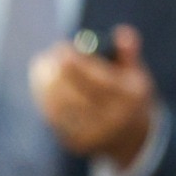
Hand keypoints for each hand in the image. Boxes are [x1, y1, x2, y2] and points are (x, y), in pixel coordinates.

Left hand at [29, 24, 154, 168]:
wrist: (130, 138)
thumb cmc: (128, 96)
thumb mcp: (135, 74)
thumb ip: (127, 53)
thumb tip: (121, 32)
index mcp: (129, 98)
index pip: (96, 79)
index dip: (75, 63)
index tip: (61, 47)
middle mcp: (113, 118)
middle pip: (74, 94)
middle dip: (55, 73)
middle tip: (45, 57)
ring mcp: (94, 134)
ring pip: (60, 107)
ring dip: (45, 85)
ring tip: (40, 67)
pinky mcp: (76, 143)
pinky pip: (54, 119)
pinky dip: (45, 100)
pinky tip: (41, 85)